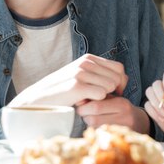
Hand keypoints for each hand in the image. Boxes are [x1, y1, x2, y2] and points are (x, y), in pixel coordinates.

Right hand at [8, 54, 127, 106]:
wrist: (39, 100)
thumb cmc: (63, 91)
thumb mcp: (82, 77)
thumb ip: (101, 75)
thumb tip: (124, 79)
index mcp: (88, 59)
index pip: (119, 68)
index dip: (120, 82)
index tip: (113, 93)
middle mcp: (86, 62)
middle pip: (117, 77)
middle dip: (114, 91)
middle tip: (99, 99)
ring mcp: (81, 73)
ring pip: (111, 86)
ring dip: (102, 97)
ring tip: (88, 100)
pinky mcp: (77, 86)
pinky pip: (102, 95)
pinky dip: (96, 102)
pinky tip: (84, 104)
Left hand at [75, 95, 149, 132]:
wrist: (141, 123)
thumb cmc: (122, 109)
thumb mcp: (114, 100)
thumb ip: (99, 99)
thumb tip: (79, 101)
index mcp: (121, 104)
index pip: (96, 106)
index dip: (84, 107)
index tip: (81, 105)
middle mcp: (124, 117)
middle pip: (93, 119)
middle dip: (84, 116)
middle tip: (83, 113)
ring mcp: (122, 130)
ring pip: (94, 129)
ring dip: (88, 124)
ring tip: (90, 119)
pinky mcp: (119, 139)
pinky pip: (99, 136)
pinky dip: (93, 131)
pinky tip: (96, 127)